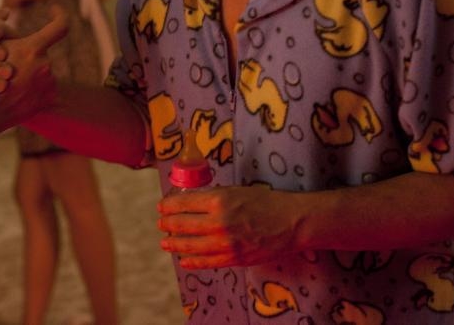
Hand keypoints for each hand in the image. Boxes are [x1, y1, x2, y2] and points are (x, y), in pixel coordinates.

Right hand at [0, 5, 68, 127]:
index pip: (59, 26)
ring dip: (31, 76)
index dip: (59, 15)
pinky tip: (19, 95)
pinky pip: (45, 89)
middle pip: (42, 54)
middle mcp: (45, 65)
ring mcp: (50, 84)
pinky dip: (33, 90)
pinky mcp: (49, 99)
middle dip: (30, 58)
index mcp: (32, 49)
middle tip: (12, 68)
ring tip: (13, 84)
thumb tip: (5, 12)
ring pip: (43, 72)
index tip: (54, 9)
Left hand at [158, 185, 303, 268]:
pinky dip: (192, 261)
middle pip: (183, 225)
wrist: (292, 223)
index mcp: (219, 200)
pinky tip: (184, 260)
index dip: (169, 206)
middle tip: (161, 223)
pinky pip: (207, 262)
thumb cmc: (266, 202)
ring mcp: (226, 244)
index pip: (184, 204)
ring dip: (175, 244)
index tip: (162, 207)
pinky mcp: (234, 259)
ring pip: (191, 246)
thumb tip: (191, 201)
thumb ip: (213, 197)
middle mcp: (219, 222)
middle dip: (168, 224)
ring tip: (165, 242)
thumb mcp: (236, 191)